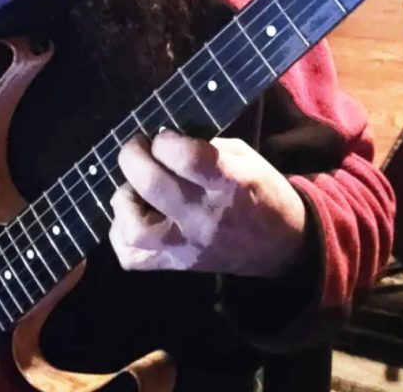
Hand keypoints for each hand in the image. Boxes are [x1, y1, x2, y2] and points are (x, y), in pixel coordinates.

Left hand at [111, 131, 307, 277]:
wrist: (280, 246)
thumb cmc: (261, 192)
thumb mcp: (246, 158)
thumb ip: (205, 147)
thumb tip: (164, 138)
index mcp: (230, 183)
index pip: (186, 158)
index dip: (166, 139)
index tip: (165, 135)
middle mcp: (204, 217)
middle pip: (151, 185)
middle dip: (133, 156)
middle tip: (138, 148)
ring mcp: (187, 247)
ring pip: (133, 228)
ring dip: (125, 199)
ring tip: (136, 187)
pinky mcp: (176, 266)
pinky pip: (131, 256)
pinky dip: (122, 232)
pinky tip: (136, 215)